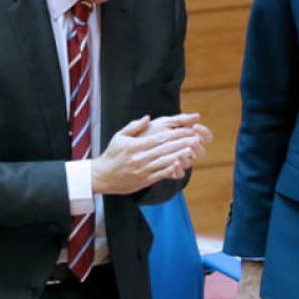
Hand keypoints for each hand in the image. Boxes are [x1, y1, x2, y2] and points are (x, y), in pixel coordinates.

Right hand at [90, 112, 206, 194]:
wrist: (103, 176)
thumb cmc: (112, 155)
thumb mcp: (119, 137)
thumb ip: (134, 126)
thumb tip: (148, 118)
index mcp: (135, 146)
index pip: (159, 138)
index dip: (175, 134)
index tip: (187, 130)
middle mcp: (140, 158)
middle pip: (165, 149)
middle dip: (182, 143)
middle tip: (196, 138)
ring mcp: (143, 170)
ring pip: (166, 162)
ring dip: (181, 156)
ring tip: (193, 150)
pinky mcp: (145, 180)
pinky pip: (162, 174)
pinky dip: (173, 169)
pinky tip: (183, 165)